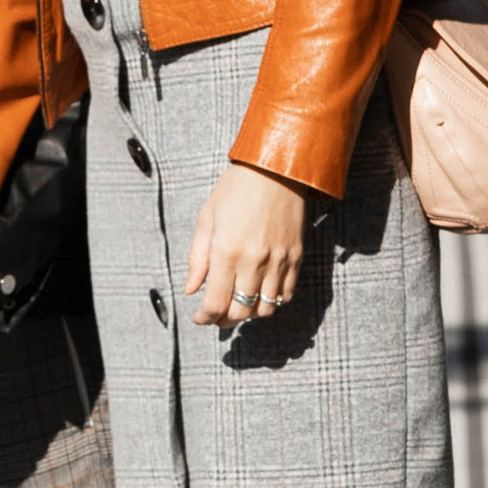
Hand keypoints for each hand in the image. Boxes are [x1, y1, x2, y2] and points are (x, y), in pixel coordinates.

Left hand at [186, 161, 306, 328]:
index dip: (205, 318)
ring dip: (249, 313)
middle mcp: (254, 261)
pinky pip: (286, 295)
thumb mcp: (207, 219)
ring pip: (265, 309)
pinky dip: (272, 302)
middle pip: (240, 311)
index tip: (200, 318)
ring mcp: (278, 261)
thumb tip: (191, 289)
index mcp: (227, 252)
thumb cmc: (237, 188)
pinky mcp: (296, 257)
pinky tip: (260, 294)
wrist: (276, 168)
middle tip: (217, 315)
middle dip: (225, 320)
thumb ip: (198, 258)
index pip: (215, 303)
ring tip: (238, 304)